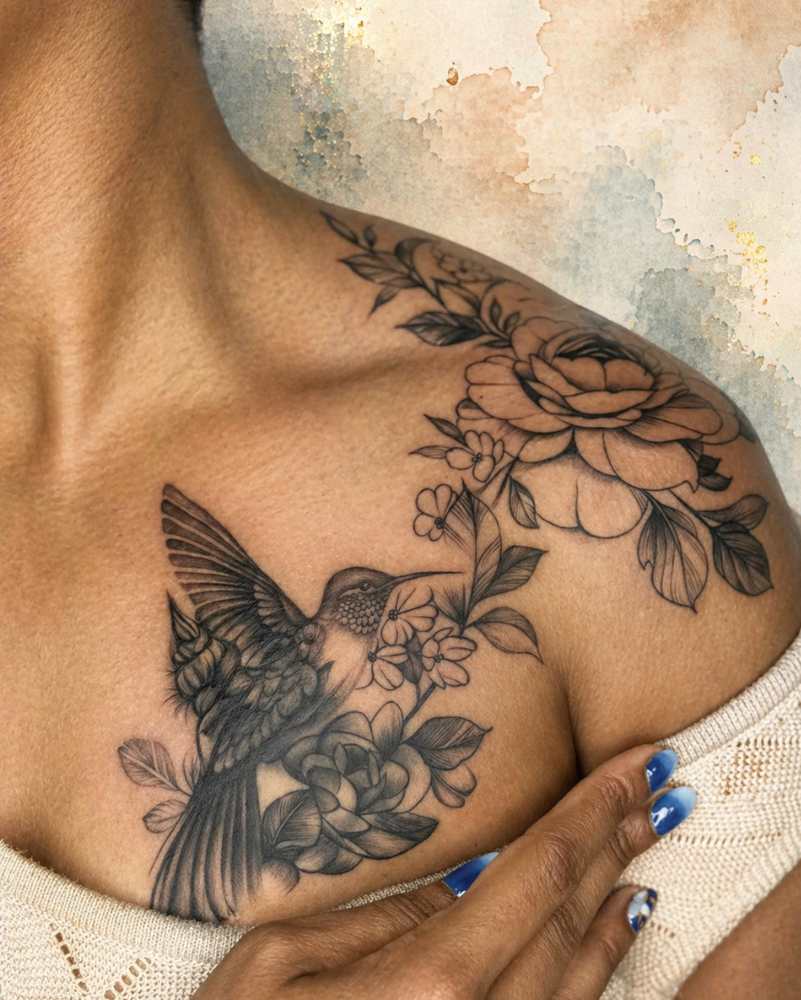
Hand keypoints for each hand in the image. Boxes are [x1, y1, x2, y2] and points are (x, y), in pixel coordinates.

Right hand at [192, 743, 693, 998]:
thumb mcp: (278, 963)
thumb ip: (378, 923)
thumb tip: (462, 888)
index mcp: (427, 988)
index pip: (535, 874)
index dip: (592, 810)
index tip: (636, 761)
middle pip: (571, 913)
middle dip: (618, 836)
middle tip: (655, 778)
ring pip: (581, 968)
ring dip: (619, 889)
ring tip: (645, 829)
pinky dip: (603, 959)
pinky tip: (621, 917)